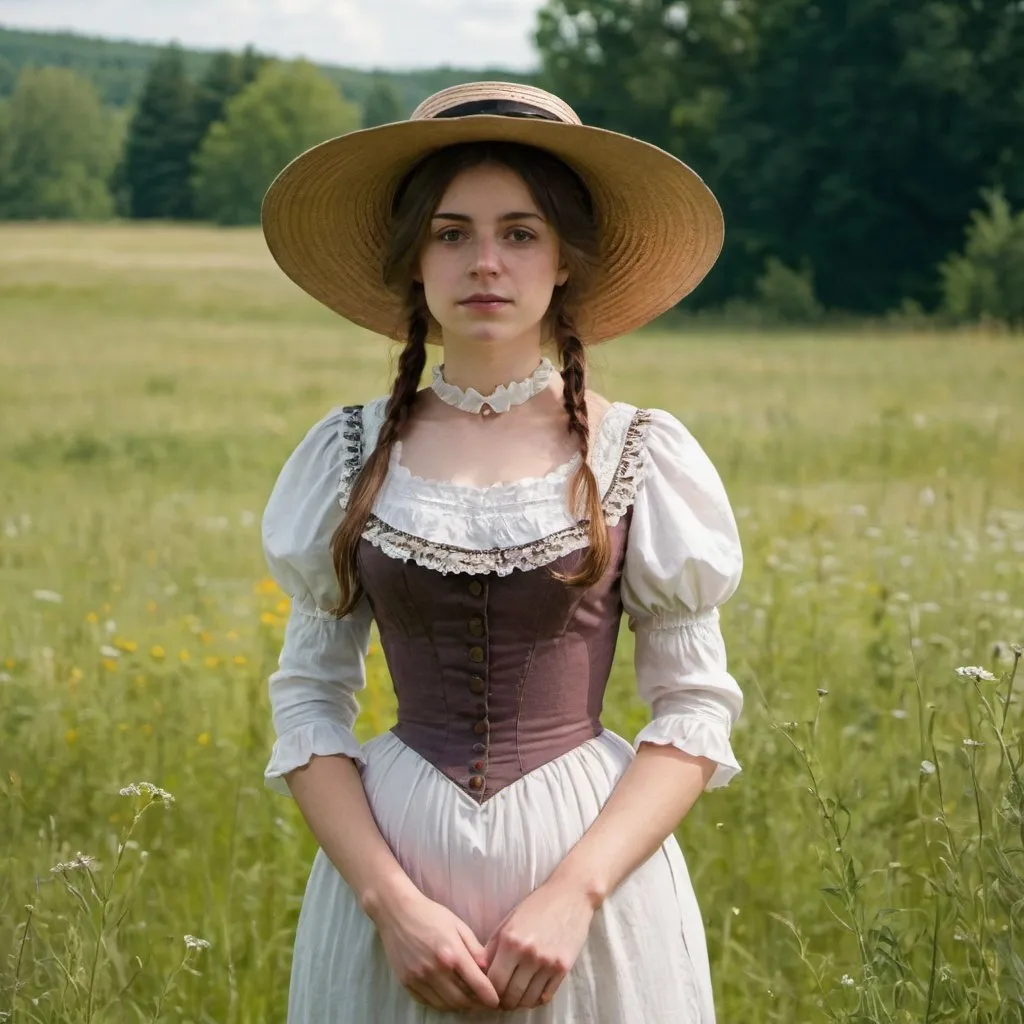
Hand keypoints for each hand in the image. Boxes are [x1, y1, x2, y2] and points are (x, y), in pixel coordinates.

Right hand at [372, 889, 500, 1011]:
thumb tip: (487, 969)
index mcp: (452, 953)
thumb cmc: (430, 914)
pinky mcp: (406, 982)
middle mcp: (435, 970)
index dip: (490, 997)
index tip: (495, 1002)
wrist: (397, 912)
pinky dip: (440, 1003)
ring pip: (445, 1005)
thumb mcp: (458, 925)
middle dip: (475, 1003)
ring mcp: (419, 978)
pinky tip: (446, 994)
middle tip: (481, 999)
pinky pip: (427, 1002)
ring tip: (465, 996)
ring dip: (458, 1004)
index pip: (477, 985)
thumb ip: (474, 948)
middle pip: (462, 1000)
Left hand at [484, 880, 595, 1010]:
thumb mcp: (508, 922)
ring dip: (519, 1002)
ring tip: (516, 996)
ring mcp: (547, 962)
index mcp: (510, 941)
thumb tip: (480, 971)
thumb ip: (492, 948)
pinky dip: (536, 999)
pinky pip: (546, 996)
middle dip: (503, 1001)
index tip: (489, 992)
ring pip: (527, 1000)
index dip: (489, 991)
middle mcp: (528, 954)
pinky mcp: (563, 968)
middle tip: (502, 999)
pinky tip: (532, 992)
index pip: (493, 982)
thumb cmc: (536, 906)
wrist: (570, 895)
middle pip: (510, 995)